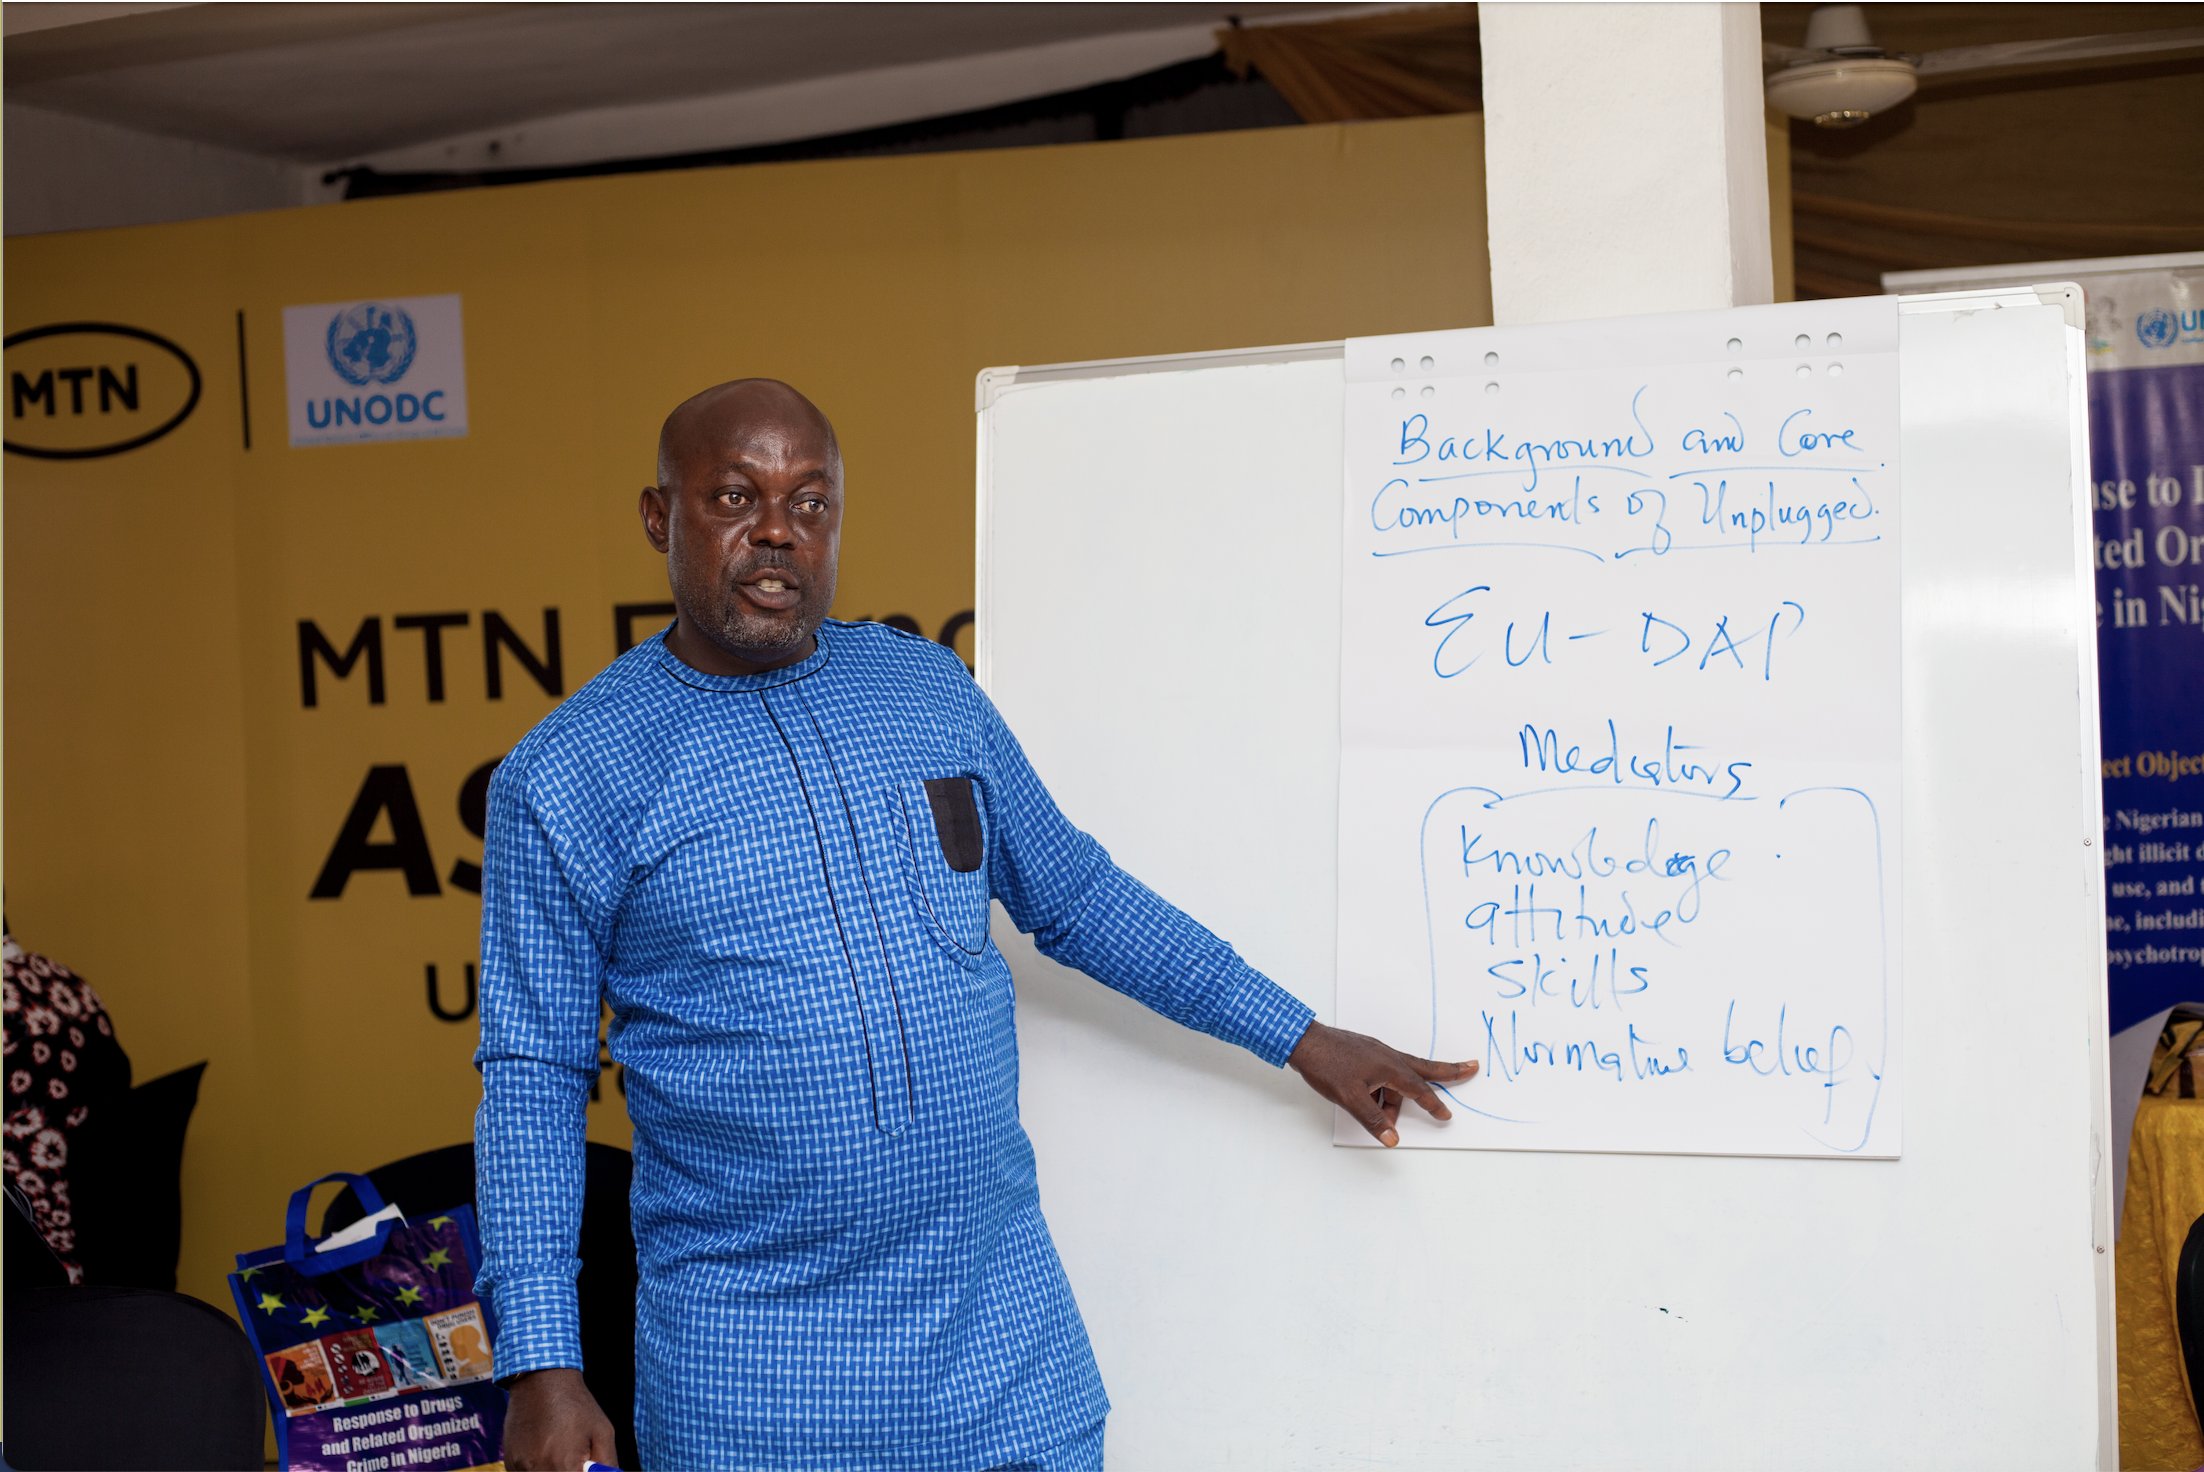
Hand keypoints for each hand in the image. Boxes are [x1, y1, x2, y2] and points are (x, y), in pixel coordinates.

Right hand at [500, 1367, 616, 1470]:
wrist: (541, 1380)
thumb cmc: (576, 1405)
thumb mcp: (602, 1432)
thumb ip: (608, 1463)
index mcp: (564, 1465)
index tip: (585, 1466)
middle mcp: (539, 1469)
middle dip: (568, 1471)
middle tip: (573, 1459)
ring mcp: (520, 1467)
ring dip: (552, 1469)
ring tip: (558, 1451)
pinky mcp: (510, 1462)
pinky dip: (536, 1468)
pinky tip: (543, 1450)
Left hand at [1287, 1021, 1477, 1146]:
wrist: (1304, 1042)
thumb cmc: (1326, 1065)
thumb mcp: (1351, 1099)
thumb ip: (1373, 1120)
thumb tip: (1392, 1137)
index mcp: (1389, 1066)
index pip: (1418, 1089)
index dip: (1433, 1104)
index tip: (1446, 1115)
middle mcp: (1388, 1056)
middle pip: (1424, 1067)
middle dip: (1448, 1071)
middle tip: (1472, 1067)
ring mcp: (1376, 1053)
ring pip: (1397, 1077)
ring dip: (1396, 1097)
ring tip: (1381, 1117)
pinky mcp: (1365, 1054)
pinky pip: (1383, 1073)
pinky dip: (1385, 1088)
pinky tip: (1372, 1098)